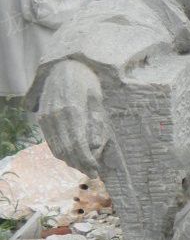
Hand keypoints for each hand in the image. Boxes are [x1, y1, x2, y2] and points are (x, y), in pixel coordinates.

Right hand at [38, 60, 109, 175]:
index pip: (77, 144)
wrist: (63, 67)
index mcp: (71, 110)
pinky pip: (51, 142)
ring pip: (57, 149)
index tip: (97, 170)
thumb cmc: (85, 81)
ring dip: (71, 161)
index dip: (87, 160)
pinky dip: (61, 152)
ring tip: (84, 167)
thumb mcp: (97, 98)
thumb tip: (95, 146)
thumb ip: (96, 121)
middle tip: (94, 173)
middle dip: (80, 164)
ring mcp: (46, 118)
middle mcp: (55, 116)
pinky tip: (73, 156)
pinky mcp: (42, 119)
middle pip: (66, 150)